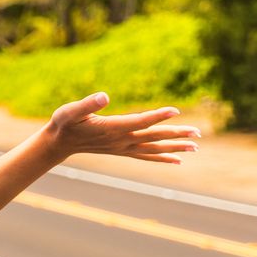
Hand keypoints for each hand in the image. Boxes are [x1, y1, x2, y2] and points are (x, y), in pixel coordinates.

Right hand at [40, 92, 200, 163]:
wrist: (59, 143)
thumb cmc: (64, 123)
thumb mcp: (70, 110)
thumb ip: (87, 104)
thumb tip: (105, 96)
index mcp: (111, 128)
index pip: (140, 121)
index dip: (158, 116)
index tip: (176, 111)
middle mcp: (121, 140)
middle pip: (153, 137)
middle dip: (176, 134)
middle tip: (198, 133)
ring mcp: (123, 147)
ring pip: (154, 148)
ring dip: (175, 148)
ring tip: (196, 146)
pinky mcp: (122, 150)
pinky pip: (147, 156)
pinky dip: (163, 158)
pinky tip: (177, 160)